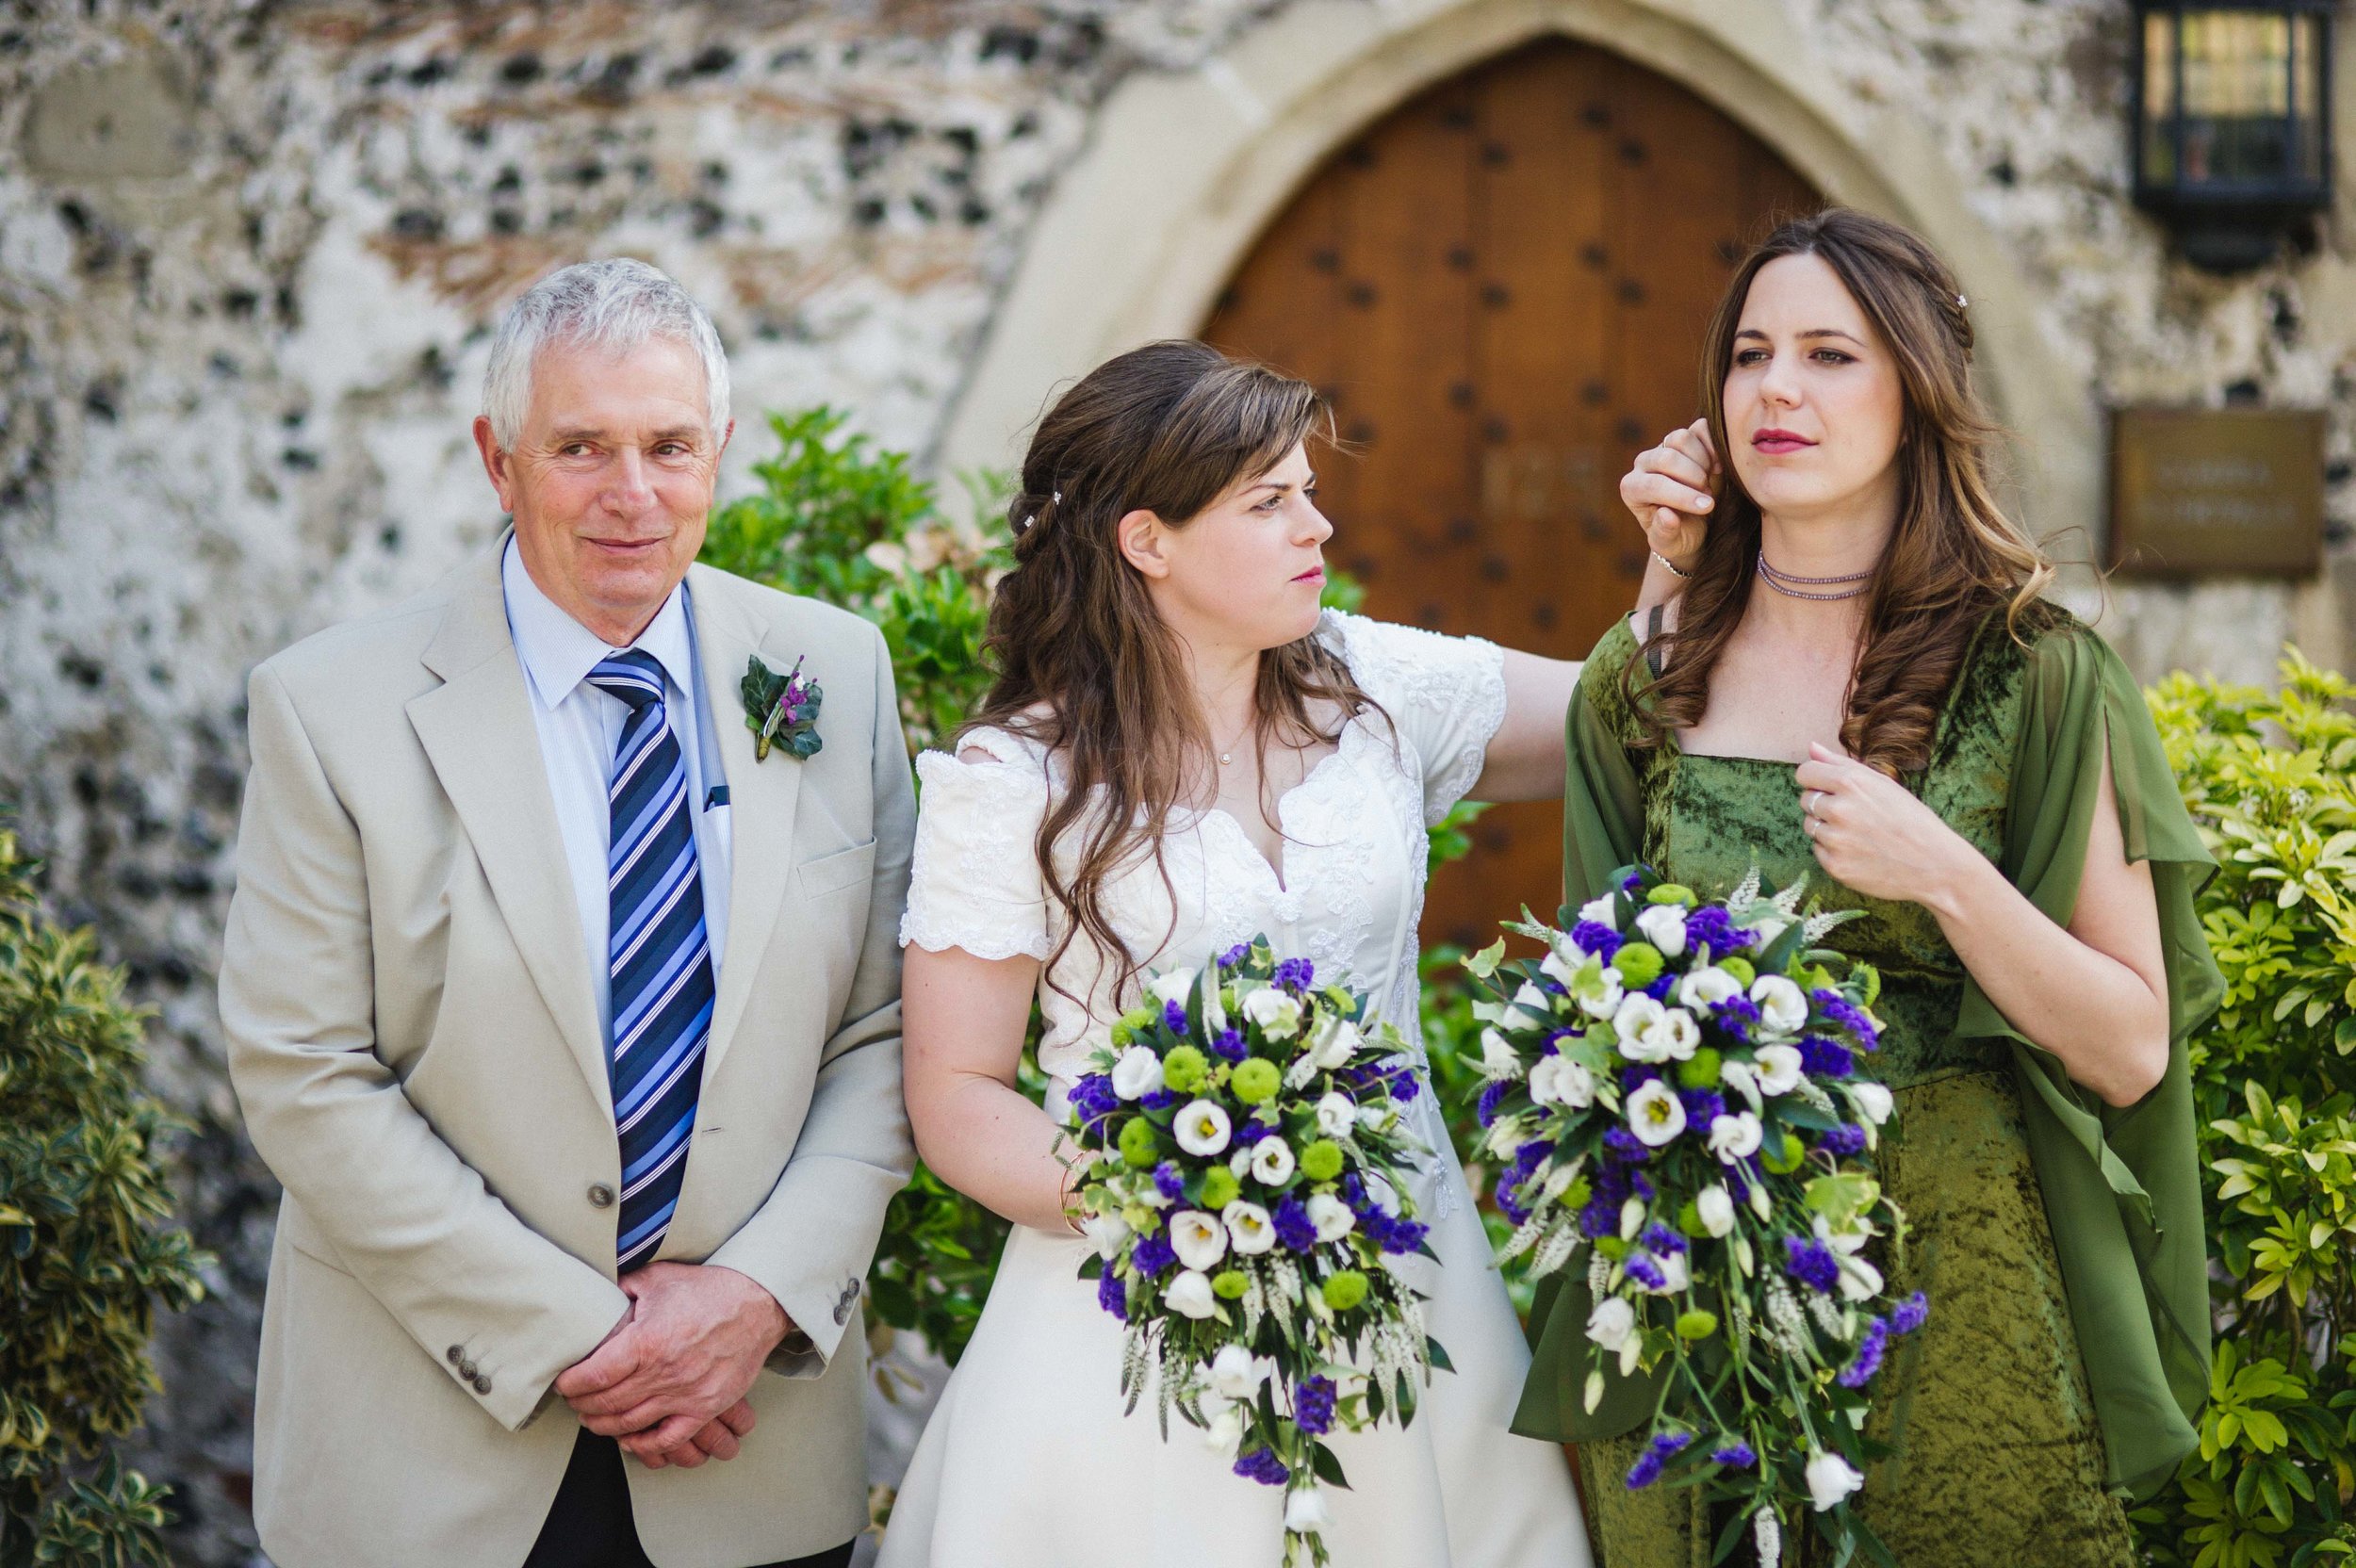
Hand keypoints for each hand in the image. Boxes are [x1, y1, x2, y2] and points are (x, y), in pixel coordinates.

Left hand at [554, 1263, 789, 1465]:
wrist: (757, 1303)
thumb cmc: (708, 1290)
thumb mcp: (658, 1278)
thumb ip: (623, 1288)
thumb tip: (597, 1293)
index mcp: (647, 1342)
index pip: (593, 1375)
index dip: (571, 1383)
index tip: (563, 1382)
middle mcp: (663, 1373)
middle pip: (607, 1402)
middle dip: (582, 1404)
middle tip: (574, 1400)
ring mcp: (685, 1395)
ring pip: (630, 1423)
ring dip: (604, 1425)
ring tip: (593, 1418)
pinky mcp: (705, 1407)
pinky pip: (668, 1438)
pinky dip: (644, 1445)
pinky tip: (630, 1439)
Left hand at [1620, 419, 1717, 572]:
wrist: (1694, 522)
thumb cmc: (1679, 535)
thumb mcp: (1672, 544)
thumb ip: (1665, 533)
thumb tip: (1667, 515)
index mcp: (1633, 489)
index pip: (1654, 485)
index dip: (1682, 495)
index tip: (1707, 507)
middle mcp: (1643, 464)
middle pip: (1667, 458)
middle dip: (1694, 479)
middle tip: (1708, 499)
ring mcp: (1663, 447)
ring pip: (1680, 439)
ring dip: (1702, 462)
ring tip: (1708, 483)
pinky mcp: (1685, 438)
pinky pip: (1700, 428)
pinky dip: (1714, 445)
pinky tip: (1717, 467)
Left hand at [1794, 743, 1974, 903]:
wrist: (1935, 865)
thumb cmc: (1911, 820)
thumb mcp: (1883, 784)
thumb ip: (1842, 764)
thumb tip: (1811, 747)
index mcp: (1851, 783)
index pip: (1805, 773)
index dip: (1815, 779)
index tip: (1828, 787)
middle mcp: (1839, 809)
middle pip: (1805, 799)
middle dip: (1823, 804)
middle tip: (1854, 815)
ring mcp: (1835, 840)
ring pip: (1810, 826)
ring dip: (1827, 828)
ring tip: (1859, 833)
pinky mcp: (1835, 865)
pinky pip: (1818, 850)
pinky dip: (1833, 851)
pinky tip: (1859, 852)